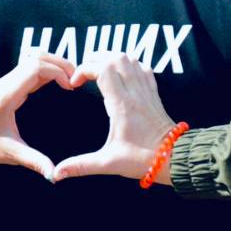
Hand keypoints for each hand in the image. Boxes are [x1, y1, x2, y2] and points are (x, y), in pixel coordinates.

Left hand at [0, 53, 73, 218]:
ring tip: (70, 80)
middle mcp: (7, 83)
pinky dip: (48, 70)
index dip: (58, 72)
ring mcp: (7, 83)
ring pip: (35, 59)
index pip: (36, 68)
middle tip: (76, 79)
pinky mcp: (9, 87)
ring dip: (55, 64)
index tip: (71, 87)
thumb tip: (54, 174)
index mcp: (7, 94)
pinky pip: (32, 69)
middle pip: (38, 57)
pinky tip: (59, 84)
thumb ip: (33, 161)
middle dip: (60, 63)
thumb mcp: (10, 154)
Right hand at [52, 54, 176, 183]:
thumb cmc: (143, 159)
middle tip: (83, 72)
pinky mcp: (153, 93)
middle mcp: (135, 93)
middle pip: (116, 57)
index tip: (74, 83)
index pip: (103, 70)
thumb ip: (81, 166)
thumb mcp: (108, 163)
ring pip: (130, 59)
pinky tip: (120, 73)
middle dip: (95, 58)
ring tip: (98, 69)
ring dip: (111, 58)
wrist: (174, 158)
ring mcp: (146, 90)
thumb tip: (57, 173)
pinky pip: (143, 67)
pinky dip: (129, 64)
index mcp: (122, 105)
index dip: (84, 69)